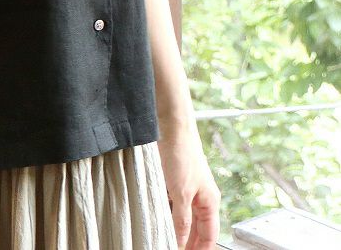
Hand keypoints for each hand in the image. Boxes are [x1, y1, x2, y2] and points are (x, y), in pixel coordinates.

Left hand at [157, 124, 220, 248]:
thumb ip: (181, 219)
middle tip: (168, 247)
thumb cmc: (182, 154)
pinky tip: (154, 218)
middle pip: (194, 228)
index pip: (208, 236)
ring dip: (171, 227)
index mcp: (209, 202)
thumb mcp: (181, 192)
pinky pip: (168, 203)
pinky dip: (163, 212)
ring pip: (179, 216)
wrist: (170, 125)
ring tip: (160, 238)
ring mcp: (184, 188)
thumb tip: (179, 242)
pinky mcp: (169, 179)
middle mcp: (199, 197)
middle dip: (184, 241)